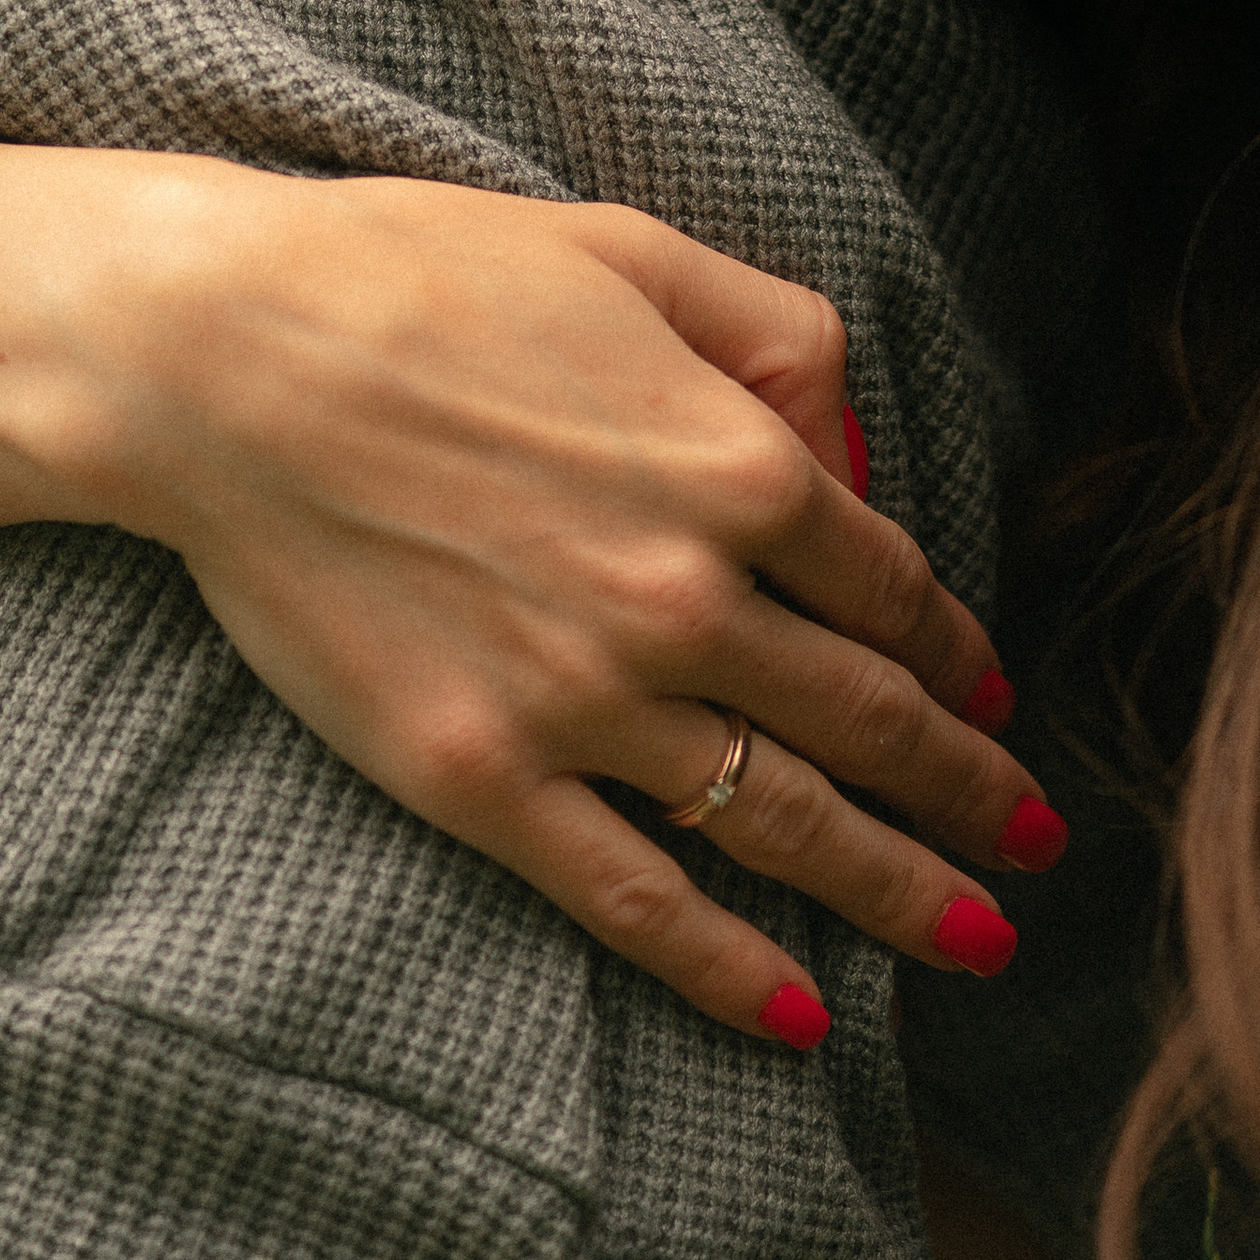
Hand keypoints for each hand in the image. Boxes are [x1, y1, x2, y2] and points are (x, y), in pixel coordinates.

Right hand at [0, 142, 1061, 1048]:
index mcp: (735, 463)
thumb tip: (850, 437)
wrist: (227, 357)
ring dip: (899, 890)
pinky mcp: (485, 776)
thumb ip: (768, 331)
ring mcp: (587, 700)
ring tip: (975, 934)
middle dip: (967, 786)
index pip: (887, 583)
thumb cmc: (420, 274)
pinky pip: (638, 899)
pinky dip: (729, 970)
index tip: (989, 687)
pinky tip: (795, 1013)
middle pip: (868, 718)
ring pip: (783, 821)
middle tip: (1031, 835)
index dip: (954, 643)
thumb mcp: (627, 247)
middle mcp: (686, 596)